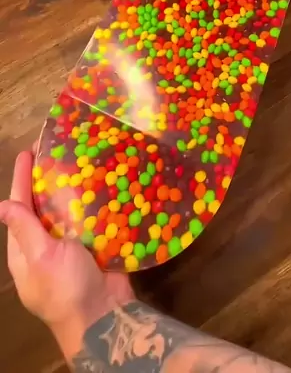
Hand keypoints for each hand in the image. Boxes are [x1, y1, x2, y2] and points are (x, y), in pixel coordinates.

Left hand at [0, 150, 134, 358]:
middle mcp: (46, 247)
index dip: (21, 180)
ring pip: (68, 211)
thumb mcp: (41, 256)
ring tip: (79, 159)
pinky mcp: (95, 248)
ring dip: (72, 187)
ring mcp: (71, 248)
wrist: (104, 317)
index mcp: (25, 251)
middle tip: (55, 149)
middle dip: (47, 179)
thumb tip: (1, 205)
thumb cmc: (66, 287)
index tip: (27, 153)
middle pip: (43, 206)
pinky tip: (102, 182)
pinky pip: (92, 219)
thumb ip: (24, 228)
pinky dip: (95, 202)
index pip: (19, 208)